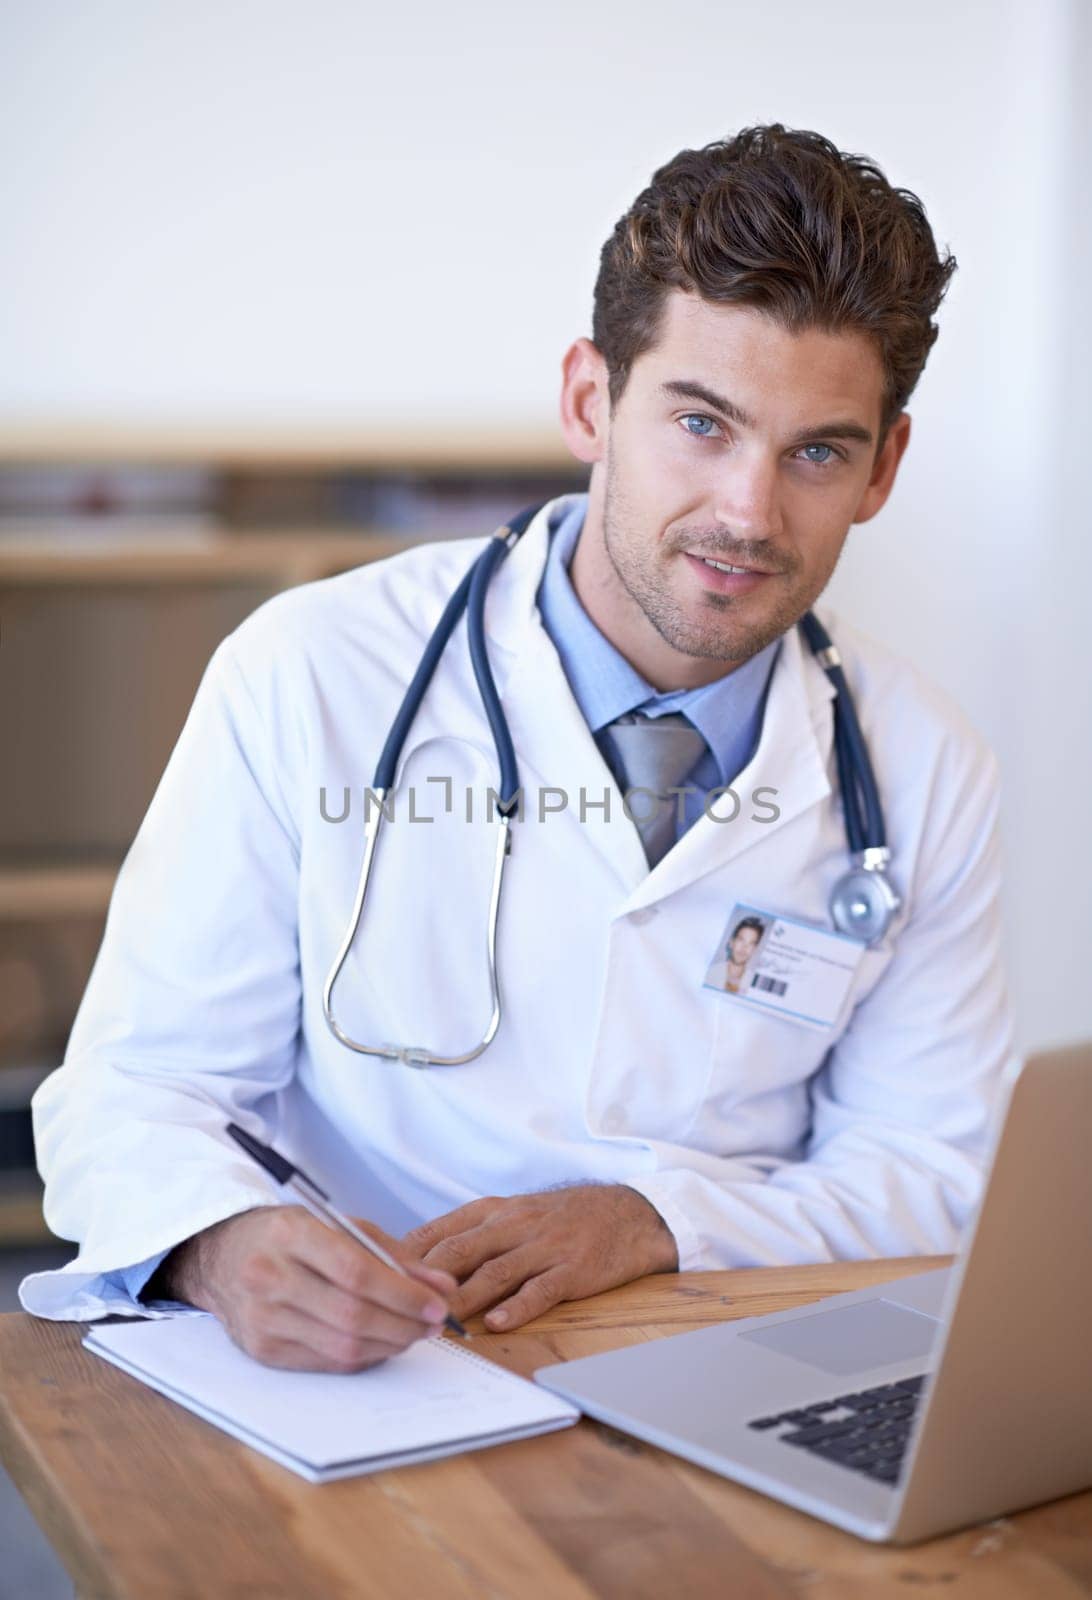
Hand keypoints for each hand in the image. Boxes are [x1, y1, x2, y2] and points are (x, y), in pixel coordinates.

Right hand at [152, 1205, 457, 1372]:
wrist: (223, 1256)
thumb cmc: (290, 1236)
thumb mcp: (339, 1226)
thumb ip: (392, 1254)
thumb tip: (441, 1286)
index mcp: (290, 1234)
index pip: (355, 1271)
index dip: (402, 1293)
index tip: (436, 1304)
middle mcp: (269, 1276)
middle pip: (351, 1314)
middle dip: (403, 1324)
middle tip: (433, 1324)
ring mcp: (261, 1318)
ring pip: (341, 1346)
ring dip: (389, 1345)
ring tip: (414, 1334)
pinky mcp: (261, 1350)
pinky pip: (325, 1363)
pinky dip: (363, 1357)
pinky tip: (382, 1344)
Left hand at [401, 1184, 677, 1331]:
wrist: (627, 1213)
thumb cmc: (561, 1219)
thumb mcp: (512, 1214)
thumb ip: (470, 1235)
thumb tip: (416, 1261)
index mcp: (494, 1210)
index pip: (439, 1231)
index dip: (406, 1257)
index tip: (376, 1280)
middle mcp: (514, 1224)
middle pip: (459, 1251)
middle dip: (424, 1281)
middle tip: (395, 1308)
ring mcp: (544, 1246)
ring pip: (494, 1272)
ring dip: (462, 1300)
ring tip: (437, 1323)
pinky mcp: (573, 1268)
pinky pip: (541, 1288)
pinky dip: (518, 1306)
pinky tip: (497, 1323)